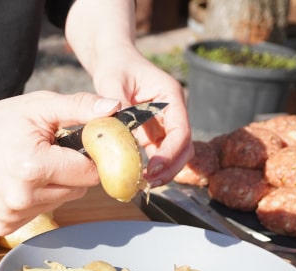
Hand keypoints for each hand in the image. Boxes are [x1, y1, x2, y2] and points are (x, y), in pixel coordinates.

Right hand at [0, 92, 119, 234]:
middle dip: (74, 172)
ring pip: (62, 202)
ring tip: (34, 167)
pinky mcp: (5, 224)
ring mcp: (12, 214)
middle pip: (79, 190)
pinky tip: (22, 183)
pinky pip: (42, 212)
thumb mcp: (42, 106)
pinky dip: (40, 198)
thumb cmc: (2, 122)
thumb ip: (81, 107)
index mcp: (34, 167)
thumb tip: (115, 107)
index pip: (90, 174)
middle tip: (52, 155)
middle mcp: (22, 197)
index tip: (78, 149)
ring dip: (57, 186)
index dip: (89, 160)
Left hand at [92, 47, 193, 186]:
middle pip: (184, 146)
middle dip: (171, 166)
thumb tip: (116, 127)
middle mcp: (173, 112)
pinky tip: (140, 175)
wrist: (115, 62)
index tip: (153, 168)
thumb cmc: (116, 66)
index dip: (170, 152)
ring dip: (164, 170)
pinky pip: (160, 153)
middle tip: (150, 182)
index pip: (181, 129)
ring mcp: (166, 123)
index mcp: (170, 96)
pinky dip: (153, 166)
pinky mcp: (155, 132)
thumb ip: (114, 103)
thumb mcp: (112, 80)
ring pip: (175, 153)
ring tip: (145, 183)